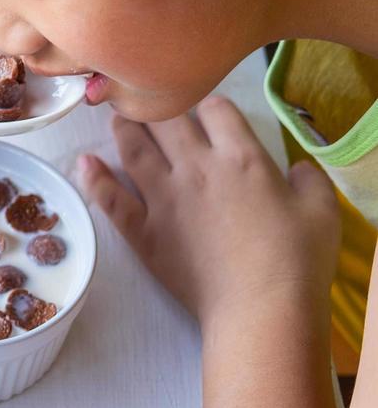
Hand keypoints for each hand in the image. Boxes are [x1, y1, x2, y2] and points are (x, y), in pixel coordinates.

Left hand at [77, 95, 338, 324]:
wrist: (260, 307)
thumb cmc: (297, 260)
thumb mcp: (322, 211)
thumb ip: (309, 180)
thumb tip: (297, 168)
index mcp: (241, 158)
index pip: (215, 109)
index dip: (211, 106)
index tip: (209, 113)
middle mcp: (196, 168)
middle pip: (166, 120)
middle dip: (157, 105)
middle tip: (147, 100)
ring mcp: (163, 198)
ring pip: (133, 149)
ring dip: (123, 128)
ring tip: (117, 116)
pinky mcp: (142, 230)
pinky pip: (110, 198)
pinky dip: (94, 178)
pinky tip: (84, 162)